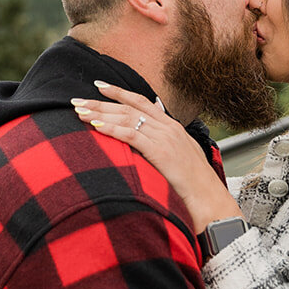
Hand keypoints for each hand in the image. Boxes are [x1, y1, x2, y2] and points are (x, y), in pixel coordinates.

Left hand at [70, 83, 238, 231]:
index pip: (142, 101)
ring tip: (79, 112)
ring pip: (128, 117)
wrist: (211, 202)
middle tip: (77, 100)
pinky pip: (132, 136)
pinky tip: (96, 126)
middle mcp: (169, 127)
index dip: (119, 92)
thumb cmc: (194, 186)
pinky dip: (112, 129)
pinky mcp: (161, 152)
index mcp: (173, 127)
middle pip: (129, 107)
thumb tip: (145, 144)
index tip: (99, 86)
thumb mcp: (180, 158)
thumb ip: (164, 146)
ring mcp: (166, 138)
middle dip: (101, 102)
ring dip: (100, 113)